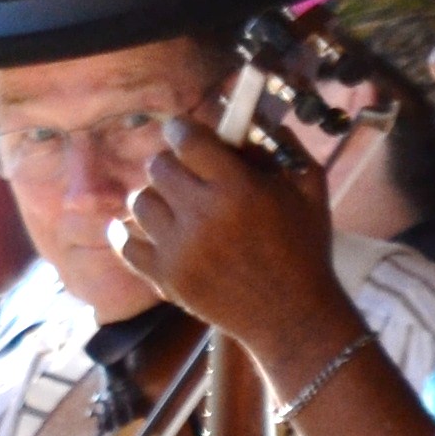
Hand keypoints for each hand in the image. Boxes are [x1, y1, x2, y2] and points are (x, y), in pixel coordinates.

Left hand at [109, 116, 350, 367]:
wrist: (293, 316)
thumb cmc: (305, 248)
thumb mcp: (309, 188)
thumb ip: (281, 147)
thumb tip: (250, 119)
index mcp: (237, 188)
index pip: (187, 140)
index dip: (180, 130)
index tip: (180, 131)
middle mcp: (202, 215)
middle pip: (158, 167)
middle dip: (171, 163)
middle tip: (184, 171)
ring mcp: (178, 249)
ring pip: (139, 202)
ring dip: (155, 197)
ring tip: (173, 204)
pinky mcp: (165, 278)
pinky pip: (126, 245)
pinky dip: (125, 234)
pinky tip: (127, 226)